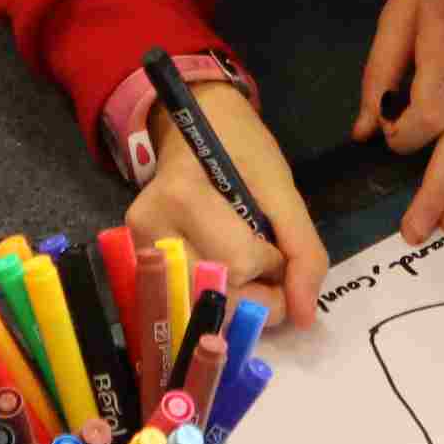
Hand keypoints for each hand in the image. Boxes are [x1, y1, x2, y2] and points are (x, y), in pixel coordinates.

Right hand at [125, 81, 328, 329]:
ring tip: (247, 267)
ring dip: (239, 300)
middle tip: (268, 263)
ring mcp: (138, 251)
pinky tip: (226, 276)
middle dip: (258, 293)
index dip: (274, 264)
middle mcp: (149, 229)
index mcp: (181, 196)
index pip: (240, 263)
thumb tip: (305, 316)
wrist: (196, 127)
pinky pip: (188, 305)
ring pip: (201, 309)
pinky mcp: (140, 267)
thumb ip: (302, 250)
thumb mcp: (282, 188)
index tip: (276, 241)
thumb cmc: (240, 148)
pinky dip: (219, 300)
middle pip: (217, 294)